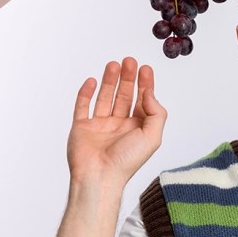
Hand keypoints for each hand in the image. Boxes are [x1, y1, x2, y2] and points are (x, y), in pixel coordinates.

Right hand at [67, 57, 166, 184]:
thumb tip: (149, 93)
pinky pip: (83, 106)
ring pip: (105, 97)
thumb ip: (156, 113)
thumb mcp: (152, 137)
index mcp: (137, 129)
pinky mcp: (82, 128)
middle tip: (130, 60)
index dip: (145, 84)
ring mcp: (100, 126)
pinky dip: (86, 93)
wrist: (99, 176)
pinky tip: (92, 81)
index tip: (145, 68)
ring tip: (113, 64)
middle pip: (124, 96)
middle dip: (128, 78)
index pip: (142, 102)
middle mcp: (119, 126)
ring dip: (109, 81)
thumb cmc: (126, 161)